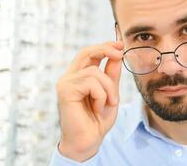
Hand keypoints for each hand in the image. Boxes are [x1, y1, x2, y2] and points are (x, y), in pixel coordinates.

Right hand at [56, 41, 123, 161]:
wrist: (89, 141)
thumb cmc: (98, 119)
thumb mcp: (110, 93)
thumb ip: (111, 76)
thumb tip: (117, 56)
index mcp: (79, 76)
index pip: (89, 54)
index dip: (104, 46)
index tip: (119, 44)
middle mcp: (69, 77)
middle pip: (86, 52)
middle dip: (105, 49)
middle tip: (120, 52)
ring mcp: (65, 83)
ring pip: (94, 71)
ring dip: (109, 88)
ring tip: (109, 103)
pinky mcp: (65, 90)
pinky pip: (91, 83)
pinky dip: (101, 96)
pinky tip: (97, 108)